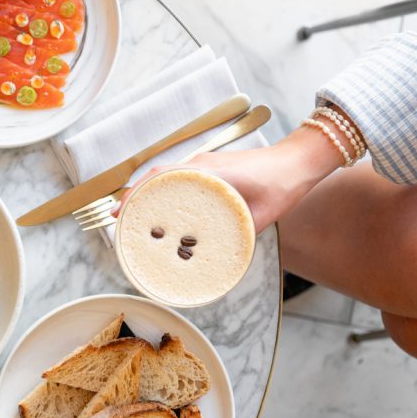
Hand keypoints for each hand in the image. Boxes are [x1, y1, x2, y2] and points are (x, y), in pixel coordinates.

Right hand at [125, 124, 346, 233]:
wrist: (300, 163)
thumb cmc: (279, 186)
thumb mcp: (256, 216)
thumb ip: (234, 232)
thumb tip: (210, 254)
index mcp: (205, 173)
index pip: (160, 179)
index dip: (136, 195)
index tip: (120, 211)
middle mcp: (200, 166)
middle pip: (156, 178)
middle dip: (134, 197)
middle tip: (116, 219)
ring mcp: (206, 166)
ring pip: (167, 178)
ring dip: (148, 195)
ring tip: (134, 217)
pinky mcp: (214, 170)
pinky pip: (182, 179)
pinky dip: (167, 192)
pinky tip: (165, 210)